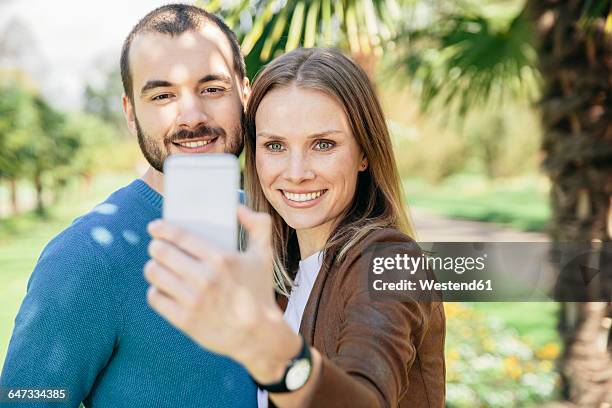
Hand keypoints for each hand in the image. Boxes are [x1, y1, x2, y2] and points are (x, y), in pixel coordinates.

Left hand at [145, 205, 299, 382]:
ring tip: (157, 265)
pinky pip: (155, 297)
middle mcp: (205, 278)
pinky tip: (163, 287)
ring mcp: (193, 300)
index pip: (179, 236)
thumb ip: (258, 224)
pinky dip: (155, 290)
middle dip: (156, 246)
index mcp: (221, 259)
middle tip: (157, 247)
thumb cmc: (259, 291)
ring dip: (153, 266)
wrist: (258, 335)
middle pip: (162, 252)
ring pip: (155, 273)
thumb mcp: (265, 255)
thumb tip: (238, 207)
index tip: (155, 227)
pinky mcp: (184, 320)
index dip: (162, 229)